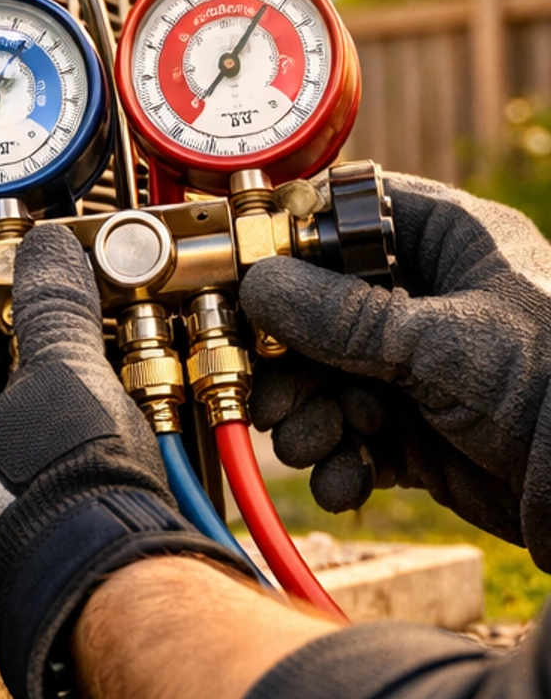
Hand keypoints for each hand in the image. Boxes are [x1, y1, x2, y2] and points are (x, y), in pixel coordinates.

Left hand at [0, 221, 239, 698]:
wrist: (98, 603)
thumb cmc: (64, 491)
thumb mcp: (67, 374)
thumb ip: (54, 307)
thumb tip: (48, 252)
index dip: (7, 322)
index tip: (40, 308)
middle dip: (33, 388)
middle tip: (83, 367)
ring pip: (7, 472)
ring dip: (49, 446)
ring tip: (103, 425)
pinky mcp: (2, 588)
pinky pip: (28, 524)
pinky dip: (59, 500)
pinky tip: (102, 488)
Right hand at [241, 175, 550, 556]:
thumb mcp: (440, 342)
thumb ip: (343, 317)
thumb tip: (261, 285)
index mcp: (449, 243)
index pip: (350, 218)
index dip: (293, 246)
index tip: (248, 282)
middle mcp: (428, 300)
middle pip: (320, 312)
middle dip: (290, 362)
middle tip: (270, 394)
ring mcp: (421, 369)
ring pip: (327, 382)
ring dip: (309, 419)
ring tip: (315, 445)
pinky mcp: (419, 434)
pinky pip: (353, 440)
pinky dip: (340, 463)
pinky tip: (346, 480)